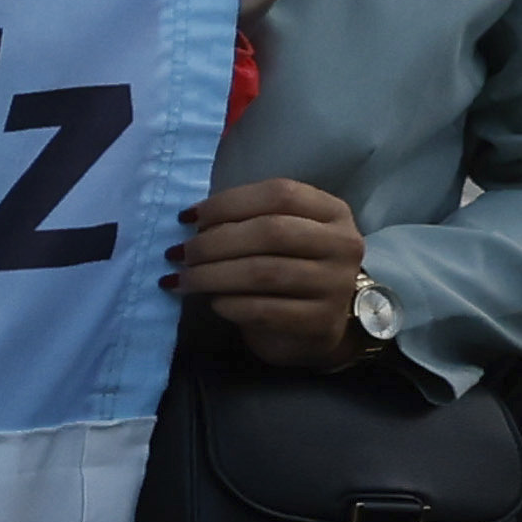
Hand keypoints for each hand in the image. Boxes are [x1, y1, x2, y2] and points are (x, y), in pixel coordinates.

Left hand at [168, 174, 373, 368]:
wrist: (315, 327)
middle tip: (179, 253)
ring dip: (213, 275)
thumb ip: (247, 220)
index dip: (228, 203)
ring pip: (265, 272)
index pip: (281, 194)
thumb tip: (191, 220)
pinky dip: (230, 304)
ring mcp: (336, 285)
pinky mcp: (321, 322)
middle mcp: (342, 244)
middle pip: (272, 232)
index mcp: (332, 212)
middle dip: (214, 242)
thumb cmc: (287, 269)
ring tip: (183, 279)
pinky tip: (213, 302)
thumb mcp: (278, 236)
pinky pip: (265, 310)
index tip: (188, 218)